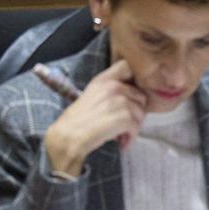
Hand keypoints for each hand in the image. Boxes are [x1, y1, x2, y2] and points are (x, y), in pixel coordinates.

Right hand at [41, 59, 147, 177]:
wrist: (67, 136)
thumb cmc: (78, 120)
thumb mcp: (93, 95)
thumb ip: (111, 90)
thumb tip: (133, 96)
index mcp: (104, 79)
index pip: (127, 66)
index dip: (135, 80)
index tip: (131, 95)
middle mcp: (113, 86)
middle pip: (140, 96)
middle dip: (136, 111)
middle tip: (125, 124)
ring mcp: (119, 101)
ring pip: (141, 112)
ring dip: (133, 126)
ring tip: (121, 135)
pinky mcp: (124, 117)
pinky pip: (136, 126)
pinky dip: (131, 137)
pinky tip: (122, 142)